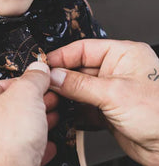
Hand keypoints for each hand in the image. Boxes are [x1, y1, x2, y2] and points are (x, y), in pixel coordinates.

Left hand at [0, 62, 55, 165]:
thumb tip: (38, 68)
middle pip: (4, 111)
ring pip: (12, 134)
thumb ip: (34, 78)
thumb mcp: (26, 94)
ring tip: (53, 117)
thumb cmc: (6, 140)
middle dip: (31, 105)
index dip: (21, 83)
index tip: (38, 82)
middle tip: (49, 98)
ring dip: (35, 125)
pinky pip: (17, 155)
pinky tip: (48, 146)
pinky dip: (33, 149)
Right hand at [47, 39, 158, 165]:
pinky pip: (83, 109)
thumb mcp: (114, 94)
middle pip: (78, 70)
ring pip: (78, 91)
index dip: (61, 57)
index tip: (42, 66)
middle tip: (42, 88)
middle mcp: (117, 71)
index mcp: (124, 55)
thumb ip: (79, 85)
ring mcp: (112, 93)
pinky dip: (72, 113)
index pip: (83, 49)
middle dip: (60, 80)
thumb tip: (54, 76)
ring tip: (49, 103)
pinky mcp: (109, 113)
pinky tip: (62, 117)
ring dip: (64, 98)